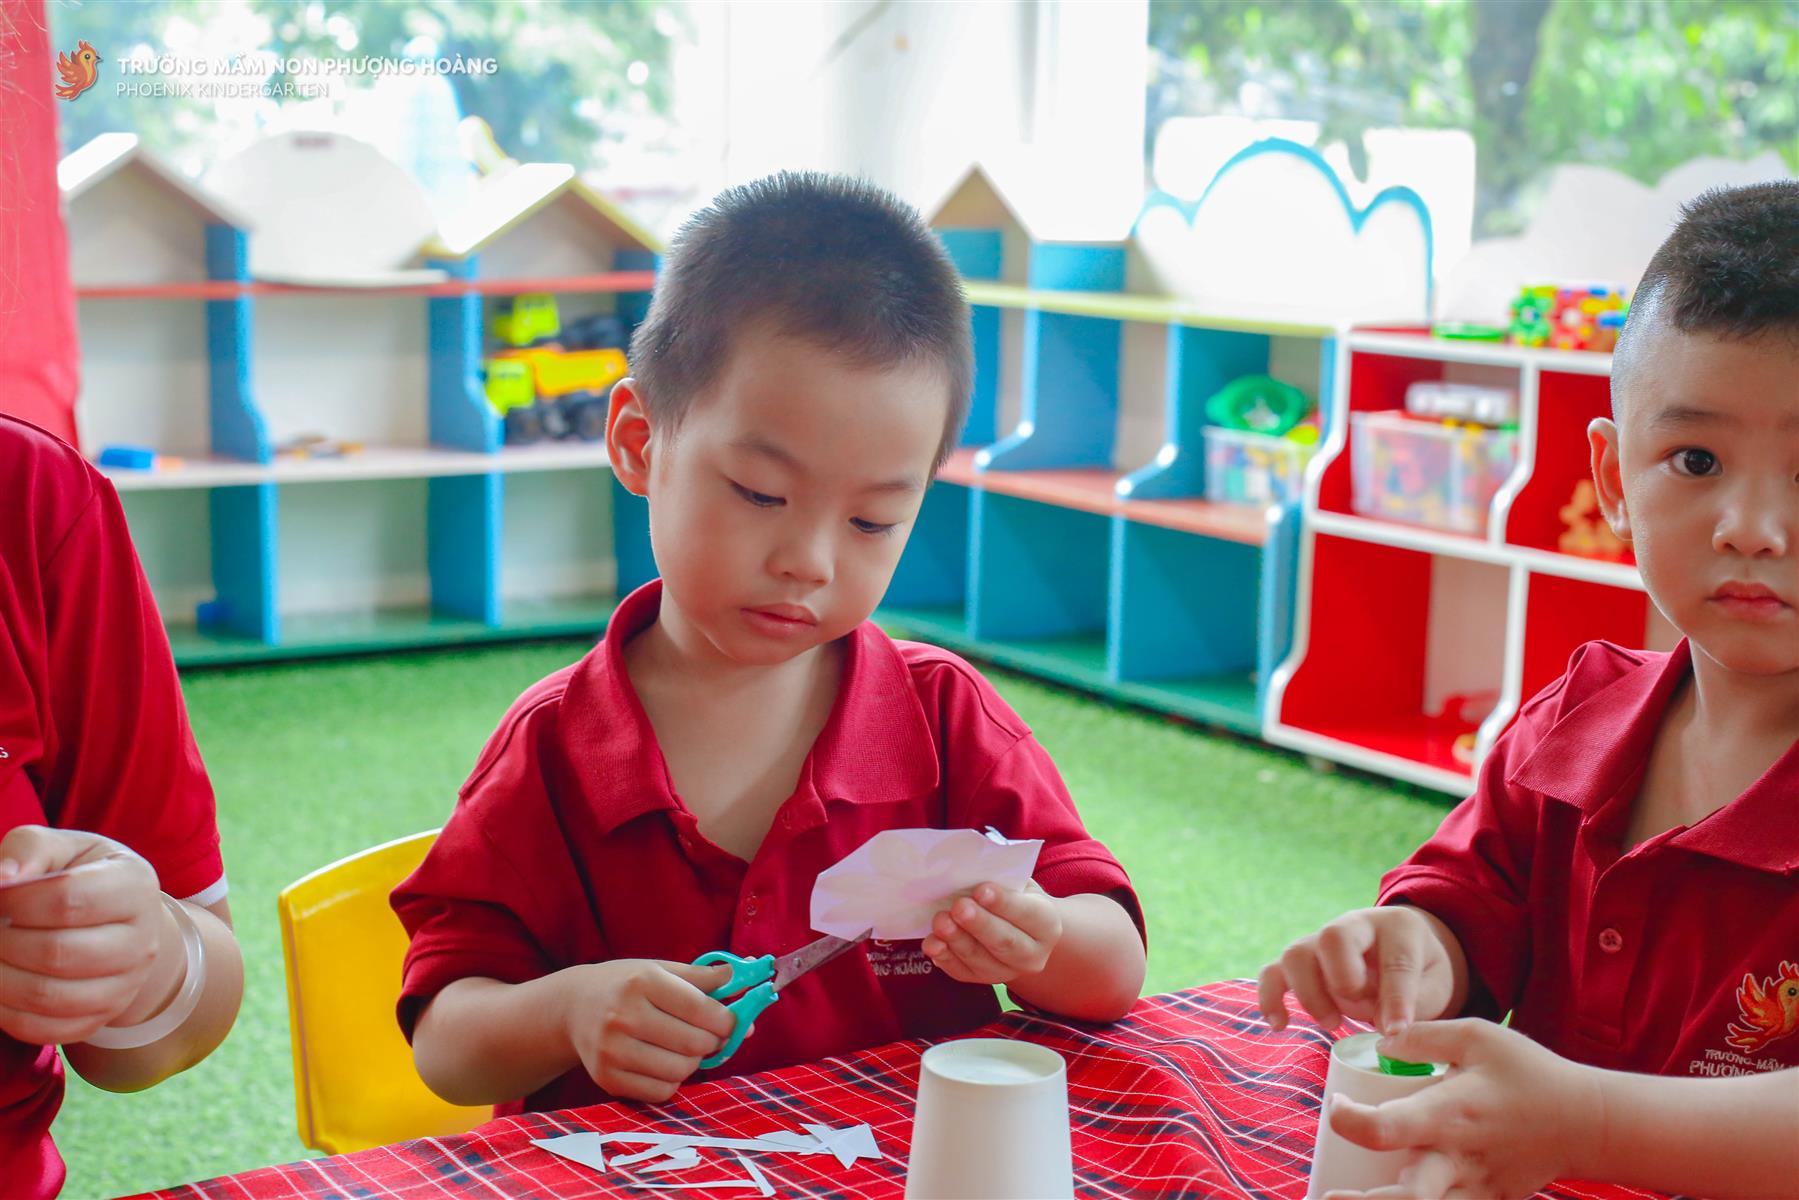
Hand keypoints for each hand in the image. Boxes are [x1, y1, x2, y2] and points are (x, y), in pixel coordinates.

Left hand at [0, 825, 183, 1046]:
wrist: (125, 924)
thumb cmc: (84, 877)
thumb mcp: (66, 849)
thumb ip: (31, 849)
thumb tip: (2, 878)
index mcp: (135, 886)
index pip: (67, 898)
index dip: (16, 900)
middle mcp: (142, 940)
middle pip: (56, 953)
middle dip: (3, 942)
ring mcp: (126, 985)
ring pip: (49, 996)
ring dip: (0, 979)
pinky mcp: (103, 1017)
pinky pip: (47, 1030)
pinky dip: (9, 1013)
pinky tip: (2, 986)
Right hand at [562, 959, 737, 1102]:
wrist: (572, 1008)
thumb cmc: (625, 985)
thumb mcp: (658, 968)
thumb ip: (702, 978)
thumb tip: (742, 986)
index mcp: (642, 982)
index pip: (700, 1008)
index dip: (726, 1019)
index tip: (730, 1021)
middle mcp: (624, 1016)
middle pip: (693, 1043)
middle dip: (713, 1042)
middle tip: (711, 1036)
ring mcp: (612, 1050)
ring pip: (679, 1071)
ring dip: (694, 1062)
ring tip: (688, 1049)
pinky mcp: (606, 1078)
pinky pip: (660, 1092)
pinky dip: (673, 1082)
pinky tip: (667, 1063)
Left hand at [922, 881, 1063, 985]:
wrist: (1016, 929)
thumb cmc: (1014, 897)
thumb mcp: (1019, 883)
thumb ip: (1003, 878)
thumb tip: (975, 867)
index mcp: (1047, 925)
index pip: (1028, 914)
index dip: (1004, 903)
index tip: (982, 890)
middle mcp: (1032, 955)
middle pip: (1005, 942)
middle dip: (979, 924)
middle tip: (959, 907)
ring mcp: (1006, 972)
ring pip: (980, 959)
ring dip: (957, 940)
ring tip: (940, 921)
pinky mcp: (980, 978)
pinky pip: (961, 972)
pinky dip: (945, 957)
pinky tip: (933, 943)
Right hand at [1258, 906, 1460, 1034]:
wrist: (1404, 951)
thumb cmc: (1422, 971)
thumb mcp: (1434, 985)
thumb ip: (1413, 1005)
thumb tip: (1385, 1031)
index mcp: (1398, 927)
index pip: (1395, 960)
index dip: (1396, 1000)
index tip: (1396, 1033)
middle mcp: (1354, 925)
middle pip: (1332, 936)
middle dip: (1342, 980)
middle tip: (1357, 1010)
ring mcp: (1321, 940)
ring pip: (1297, 953)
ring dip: (1310, 994)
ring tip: (1333, 1023)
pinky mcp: (1301, 961)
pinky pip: (1272, 972)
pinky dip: (1271, 998)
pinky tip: (1280, 1024)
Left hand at [1322, 1020, 1600, 1199]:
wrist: (1585, 1122)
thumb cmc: (1529, 1074)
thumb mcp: (1478, 1037)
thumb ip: (1424, 1036)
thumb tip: (1380, 1040)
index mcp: (1450, 1115)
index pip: (1386, 1129)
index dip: (1349, 1120)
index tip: (1335, 1107)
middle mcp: (1458, 1160)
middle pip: (1405, 1198)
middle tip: (1325, 1196)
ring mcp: (1474, 1189)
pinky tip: (1389, 1196)